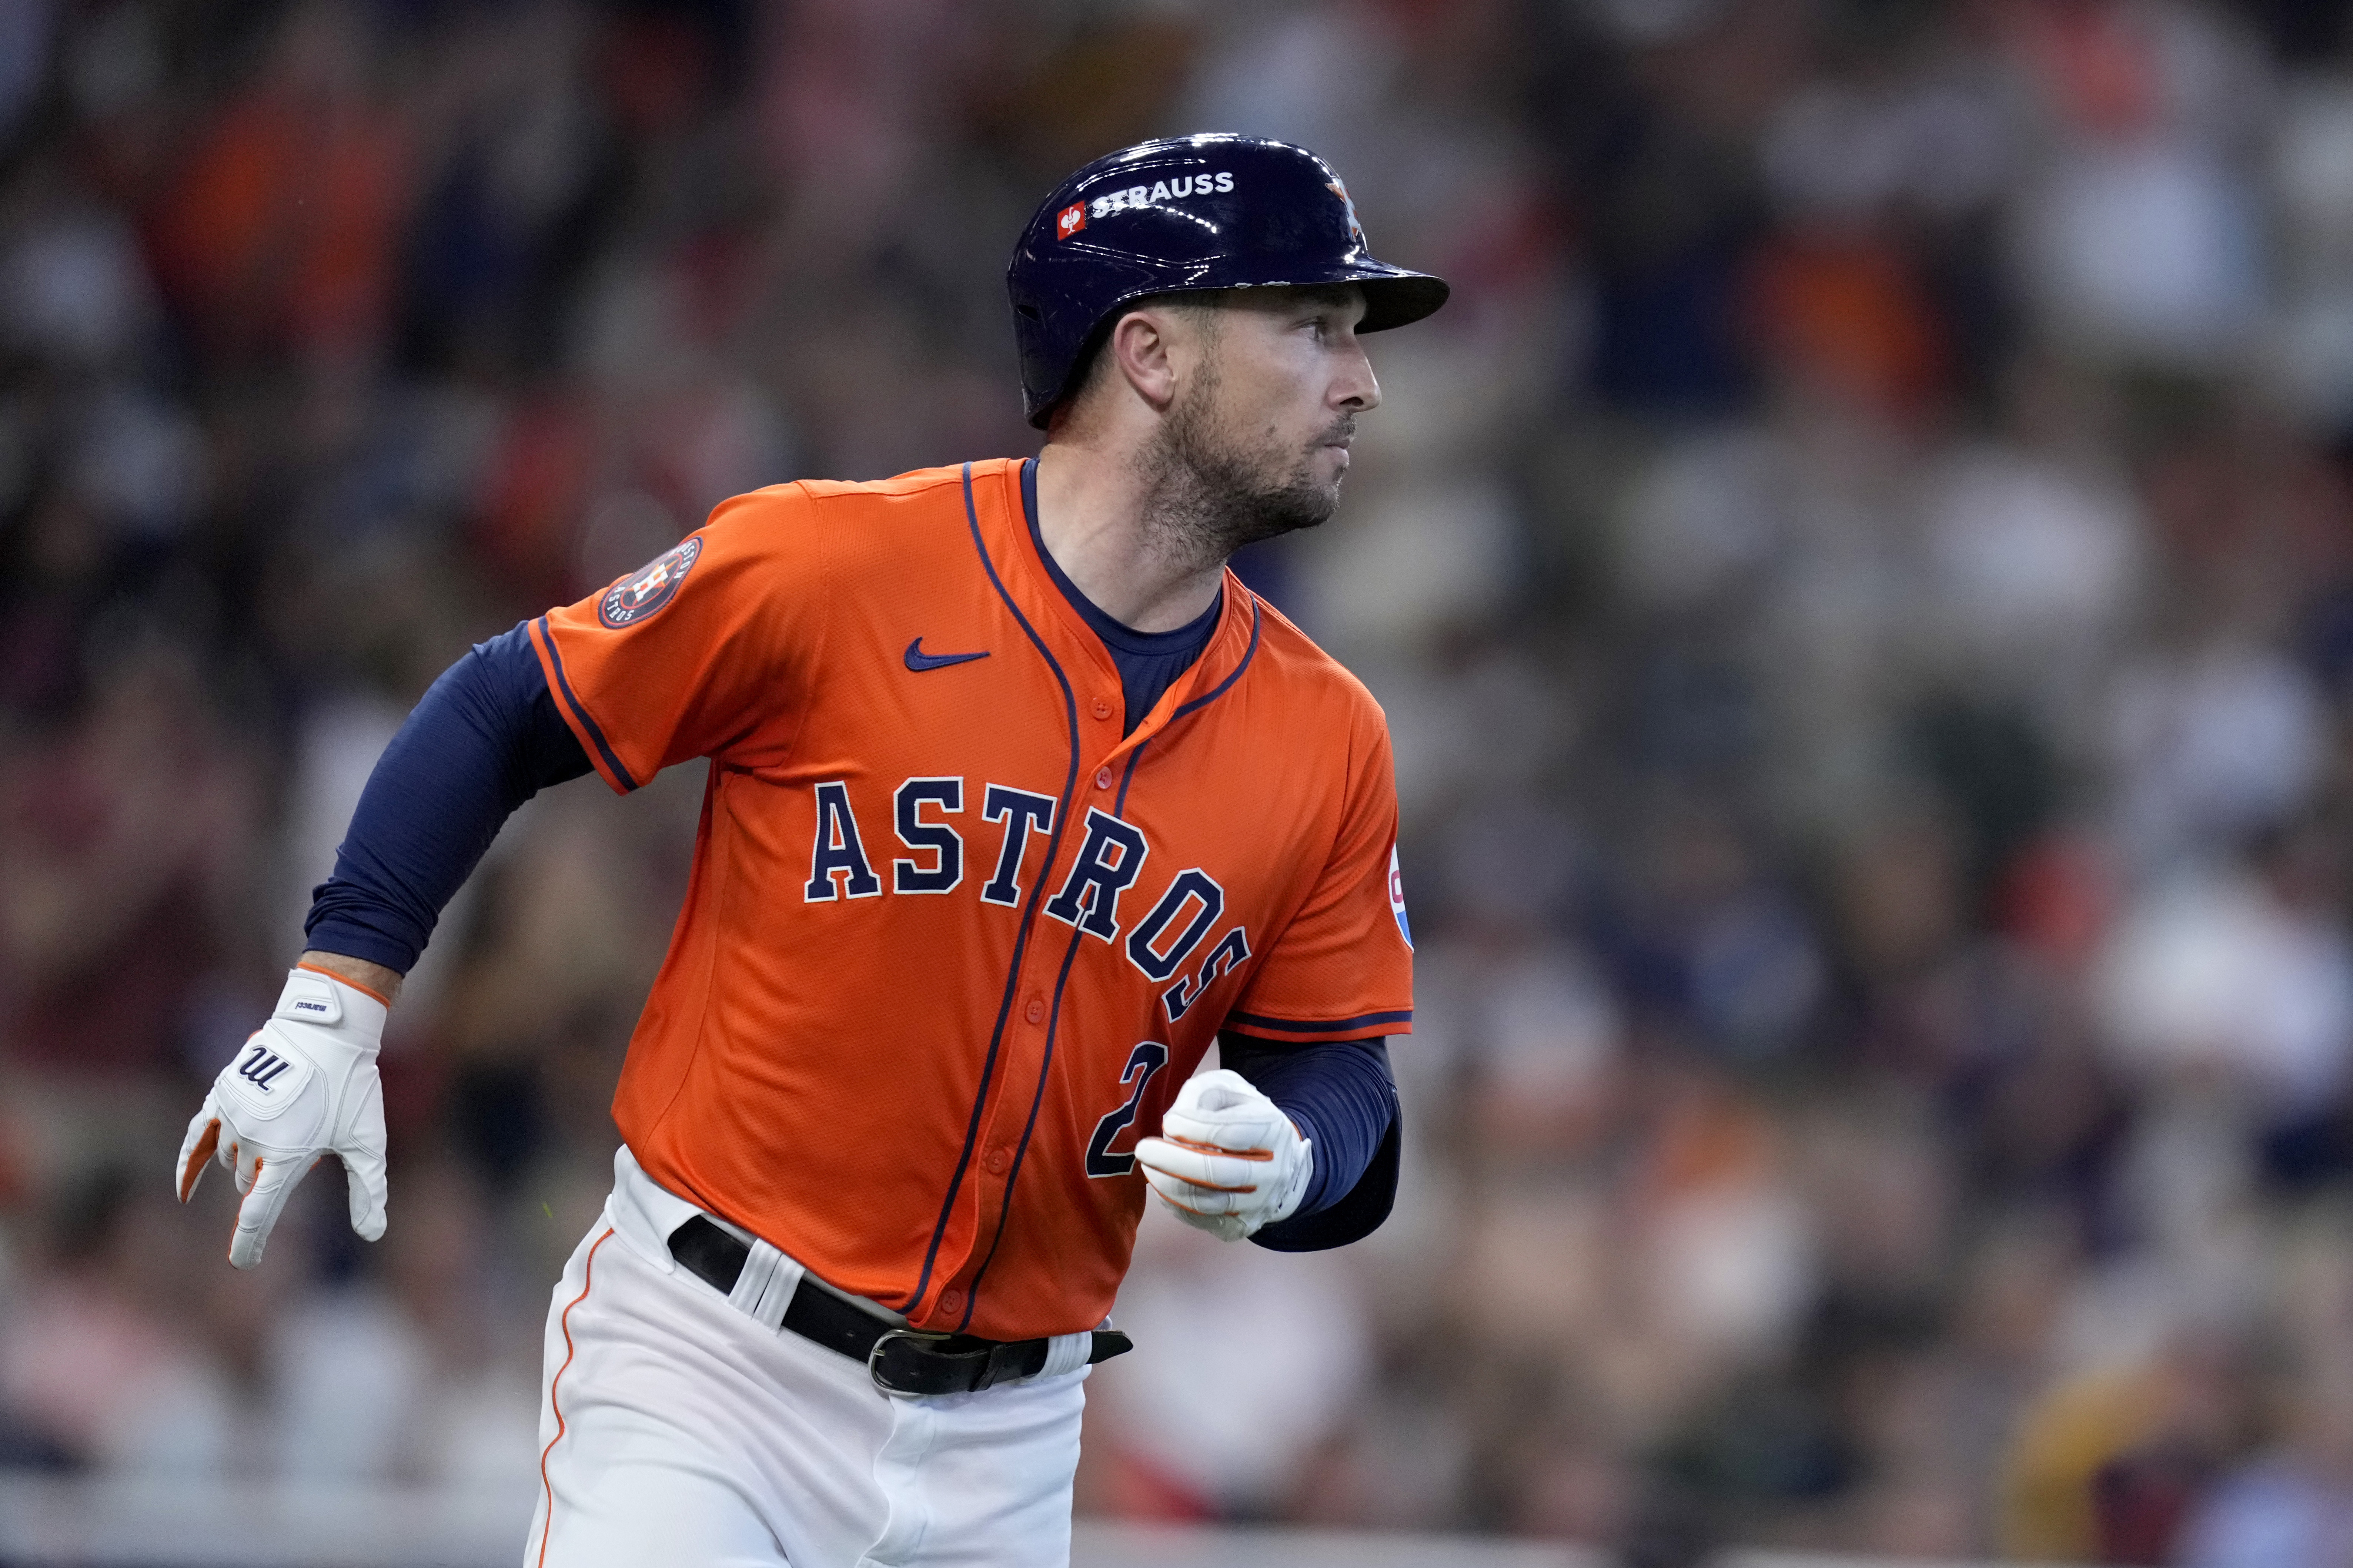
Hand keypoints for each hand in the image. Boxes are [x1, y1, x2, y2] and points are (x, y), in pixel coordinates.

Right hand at [175, 966, 390, 1268]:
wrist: (327, 1031)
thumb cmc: (352, 1087)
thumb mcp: (368, 1141)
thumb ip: (369, 1190)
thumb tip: (373, 1234)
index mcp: (286, 1156)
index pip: (258, 1214)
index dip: (249, 1243)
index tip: (243, 1263)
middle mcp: (252, 1141)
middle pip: (249, 1183)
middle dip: (268, 1181)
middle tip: (303, 1153)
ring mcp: (232, 1117)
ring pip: (230, 1161)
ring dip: (249, 1163)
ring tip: (282, 1136)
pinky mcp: (220, 1097)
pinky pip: (196, 1139)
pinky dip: (189, 1165)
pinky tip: (185, 1189)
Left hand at [1133, 1068, 1311, 1241]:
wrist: (1278, 1161)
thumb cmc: (1242, 1117)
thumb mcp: (1228, 1090)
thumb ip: (1201, 1096)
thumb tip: (1174, 1122)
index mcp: (1273, 1131)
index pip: (1228, 1133)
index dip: (1192, 1127)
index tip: (1169, 1121)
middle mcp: (1273, 1173)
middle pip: (1218, 1174)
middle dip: (1173, 1161)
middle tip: (1143, 1149)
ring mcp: (1259, 1204)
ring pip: (1206, 1202)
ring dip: (1168, 1185)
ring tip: (1149, 1168)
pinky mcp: (1242, 1226)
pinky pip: (1201, 1221)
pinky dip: (1176, 1204)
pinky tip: (1166, 1186)